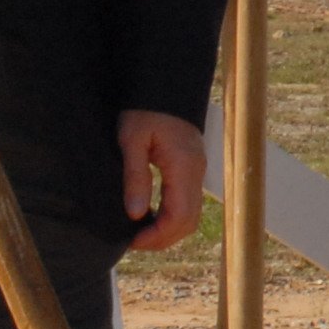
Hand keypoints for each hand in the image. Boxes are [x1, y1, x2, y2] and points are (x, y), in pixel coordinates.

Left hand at [119, 111, 206, 250]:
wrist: (164, 86)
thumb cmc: (145, 110)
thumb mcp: (132, 141)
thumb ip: (136, 177)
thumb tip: (136, 214)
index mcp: (183, 167)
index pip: (178, 217)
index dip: (157, 236)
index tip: (132, 240)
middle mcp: (196, 173)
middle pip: (189, 222)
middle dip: (163, 239)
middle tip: (133, 242)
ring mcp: (197, 171)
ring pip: (191, 216)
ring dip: (168, 230)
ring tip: (139, 232)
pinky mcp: (191, 169)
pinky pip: (188, 203)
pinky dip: (171, 217)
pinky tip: (150, 215)